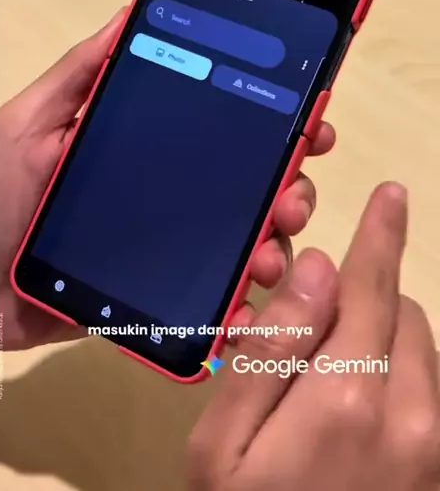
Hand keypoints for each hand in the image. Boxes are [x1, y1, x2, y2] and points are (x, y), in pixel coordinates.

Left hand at [0, 9, 333, 365]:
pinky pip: (218, 291)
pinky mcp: (164, 292)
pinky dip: (247, 291)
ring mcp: (170, 243)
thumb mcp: (29, 123)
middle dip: (288, 181)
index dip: (270, 117)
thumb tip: (128, 12)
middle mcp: (169, 190)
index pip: (221, 123)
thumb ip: (78, 73)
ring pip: (246, 235)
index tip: (308, 117)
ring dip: (275, 236)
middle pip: (249, 180)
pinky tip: (253, 287)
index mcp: (146, 144)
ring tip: (271, 247)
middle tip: (293, 191)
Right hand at [189, 183, 439, 490]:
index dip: (379, 233)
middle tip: (310, 343)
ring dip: (385, 345)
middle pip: (401, 312)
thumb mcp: (223, 445)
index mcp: (348, 396)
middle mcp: (415, 416)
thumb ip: (270, 351)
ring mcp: (438, 450)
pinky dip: (402, 384)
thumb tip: (313, 270)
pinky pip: (432, 397)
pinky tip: (360, 428)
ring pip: (423, 352)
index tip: (391, 192)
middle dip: (362, 304)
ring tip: (330, 394)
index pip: (371, 286)